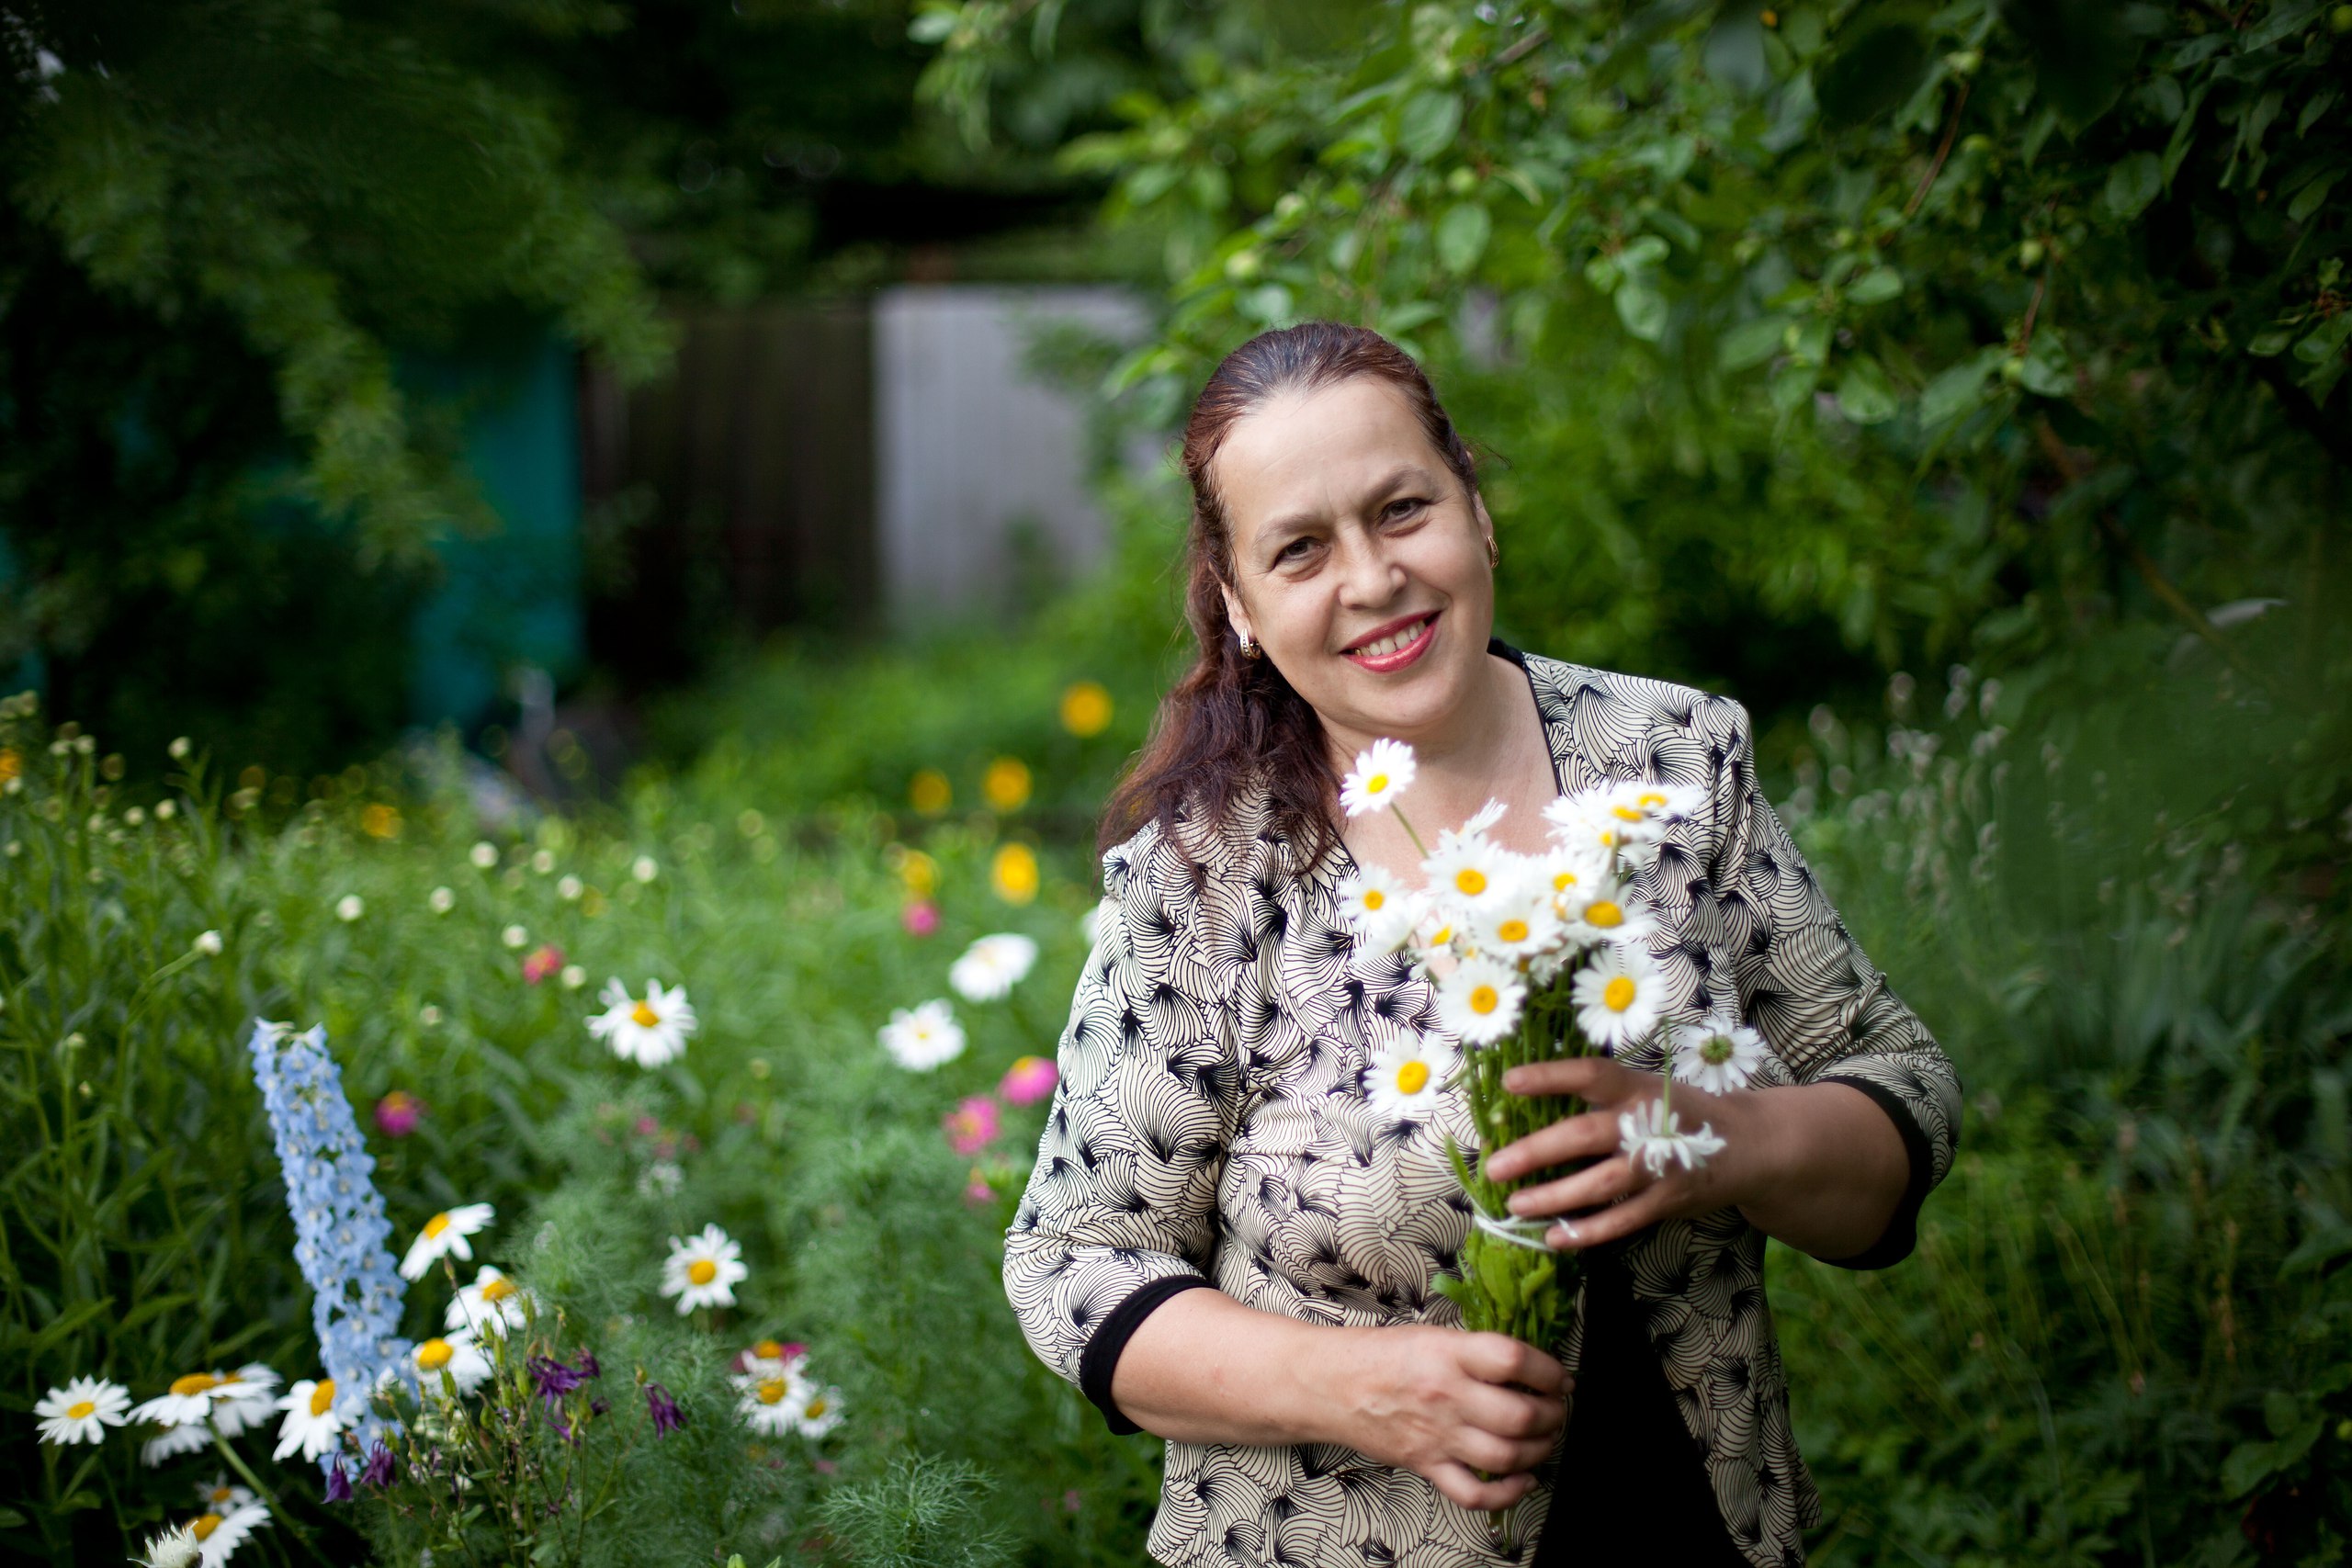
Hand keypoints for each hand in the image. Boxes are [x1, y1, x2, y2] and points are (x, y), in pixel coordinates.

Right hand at [1320, 1323, 1570, 1511]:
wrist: (1328, 1384)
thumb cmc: (1378, 1356)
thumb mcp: (1430, 1336)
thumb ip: (1475, 1352)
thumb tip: (1524, 1366)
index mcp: (1448, 1354)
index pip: (1514, 1360)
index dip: (1548, 1370)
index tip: (1559, 1377)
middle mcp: (1446, 1396)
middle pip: (1519, 1415)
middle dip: (1552, 1415)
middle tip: (1556, 1409)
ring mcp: (1437, 1435)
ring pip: (1505, 1456)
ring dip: (1538, 1450)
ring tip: (1544, 1439)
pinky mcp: (1426, 1464)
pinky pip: (1475, 1493)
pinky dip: (1507, 1493)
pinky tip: (1522, 1479)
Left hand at [1481, 1056, 1760, 1252]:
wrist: (1748, 1145)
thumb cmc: (1679, 1112)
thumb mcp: (1647, 1089)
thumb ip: (1601, 1099)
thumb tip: (1528, 1108)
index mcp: (1637, 1088)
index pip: (1591, 1075)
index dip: (1550, 1076)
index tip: (1509, 1082)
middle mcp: (1646, 1124)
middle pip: (1585, 1135)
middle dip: (1537, 1151)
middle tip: (1495, 1167)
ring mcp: (1659, 1166)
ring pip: (1600, 1184)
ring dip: (1554, 1197)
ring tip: (1516, 1205)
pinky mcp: (1667, 1201)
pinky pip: (1622, 1220)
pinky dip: (1588, 1232)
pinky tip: (1555, 1237)